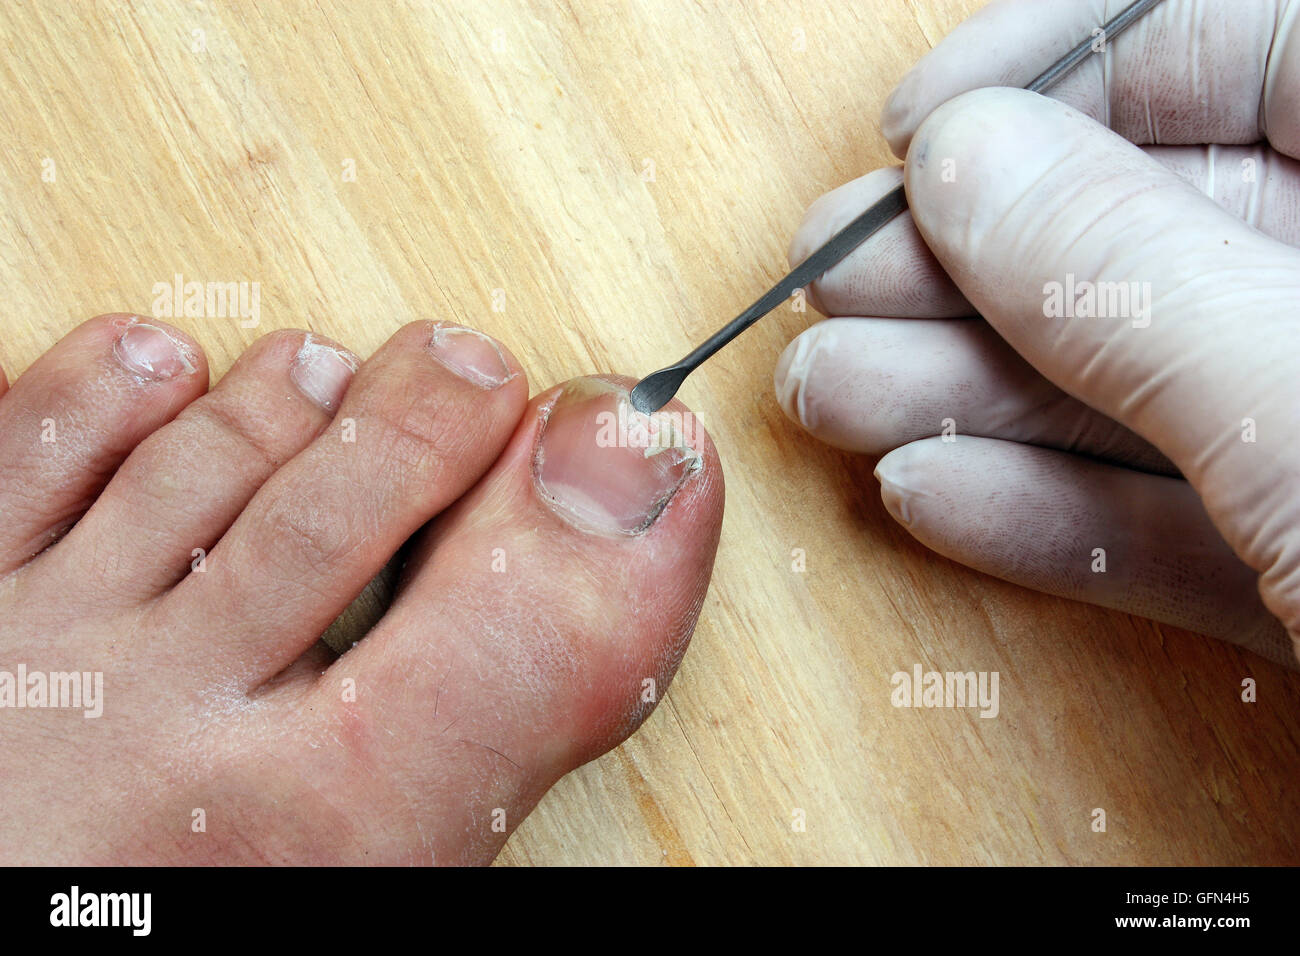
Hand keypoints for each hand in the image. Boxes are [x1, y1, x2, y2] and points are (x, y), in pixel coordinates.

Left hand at [0, 316, 720, 862]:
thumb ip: (499, 712)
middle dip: (444, 412)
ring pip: (211, 450)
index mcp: (316, 840)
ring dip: (300, 385)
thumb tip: (617, 542)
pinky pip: (39, 437)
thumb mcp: (367, 860)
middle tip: (478, 381)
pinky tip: (168, 382)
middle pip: (353, 504)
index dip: (613, 533)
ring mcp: (43, 655)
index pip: (527, 649)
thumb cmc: (171, 890)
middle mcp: (168, 741)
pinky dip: (122, 384)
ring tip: (336, 376)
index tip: (645, 461)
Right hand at [775, 0, 1299, 666]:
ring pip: (1155, 387)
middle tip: (833, 278)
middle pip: (1170, 230)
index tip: (920, 128)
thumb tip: (970, 164)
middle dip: (978, 257)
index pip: (1255, 40)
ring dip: (974, 393)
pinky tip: (929, 494)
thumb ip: (1142, 284)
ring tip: (829, 394)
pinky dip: (1053, 516)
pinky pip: (1184, 523)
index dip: (1069, 60)